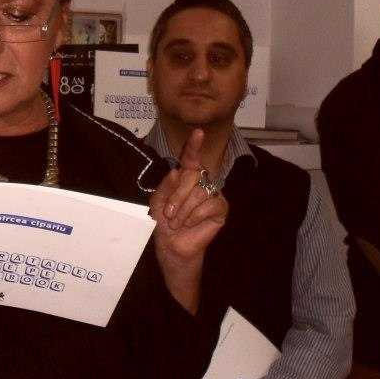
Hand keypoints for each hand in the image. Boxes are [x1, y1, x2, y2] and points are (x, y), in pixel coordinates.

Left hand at [150, 129, 227, 312]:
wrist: (172, 246)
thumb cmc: (164, 223)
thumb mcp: (158, 202)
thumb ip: (167, 186)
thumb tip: (178, 171)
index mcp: (186, 177)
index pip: (191, 159)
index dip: (194, 146)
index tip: (198, 132)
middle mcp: (201, 182)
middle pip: (193, 176)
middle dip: (177, 196)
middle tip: (170, 213)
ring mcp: (213, 194)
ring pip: (199, 192)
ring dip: (184, 210)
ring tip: (179, 222)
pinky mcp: (221, 209)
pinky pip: (209, 204)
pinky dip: (195, 215)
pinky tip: (192, 223)